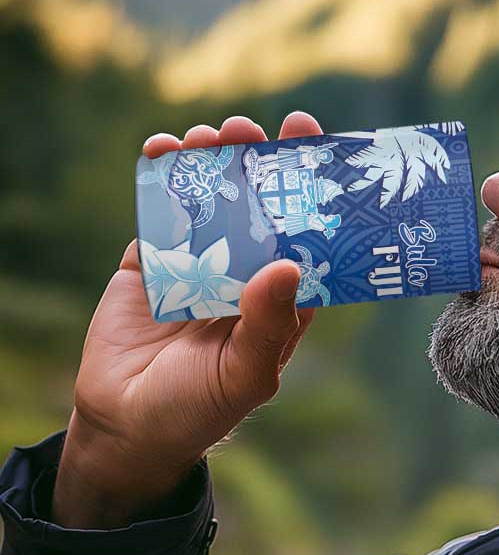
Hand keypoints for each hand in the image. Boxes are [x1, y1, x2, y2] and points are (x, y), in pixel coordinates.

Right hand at [52, 112, 322, 527]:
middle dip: (258, 164)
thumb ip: (268, 324)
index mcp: (281, 299)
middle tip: (254, 130)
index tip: (316, 146)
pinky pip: (160, 210)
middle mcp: (246, 273)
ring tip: (210, 136)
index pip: (305, 237)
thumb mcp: (245, 374)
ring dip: (212, 162)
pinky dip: (161, 176)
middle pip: (259, 207)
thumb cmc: (200, 408)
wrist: (126, 425)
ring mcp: (199, 262)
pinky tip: (164, 150)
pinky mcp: (152, 260)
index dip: (311, 193)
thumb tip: (287, 265)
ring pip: (211, 199)